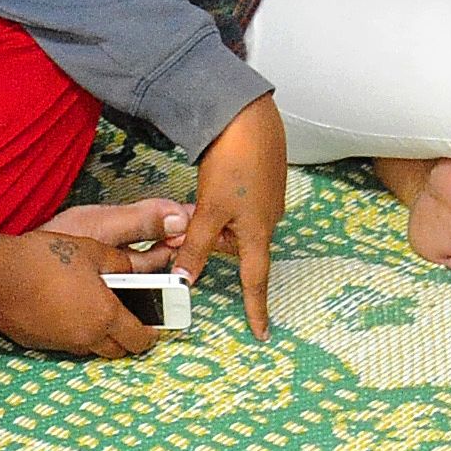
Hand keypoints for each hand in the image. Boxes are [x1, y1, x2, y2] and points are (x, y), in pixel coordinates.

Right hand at [0, 225, 152, 358]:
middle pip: (118, 350)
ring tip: (92, 309)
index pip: (139, 339)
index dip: (150, 334)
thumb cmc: (44, 258)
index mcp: (105, 315)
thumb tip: (132, 271)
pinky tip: (64, 309)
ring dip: (100, 336)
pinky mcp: (41, 344)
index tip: (153, 325)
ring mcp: (63, 343)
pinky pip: (67, 343)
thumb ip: (119, 264)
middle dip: (127, 337)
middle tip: (126, 317)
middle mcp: (87, 337)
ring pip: (93, 348)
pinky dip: (73, 332)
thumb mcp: (91, 250)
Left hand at [167, 96, 283, 335]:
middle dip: (210, 245)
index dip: (256, 309)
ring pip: (233, 226)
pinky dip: (220, 207)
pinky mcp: (261, 182)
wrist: (250, 116)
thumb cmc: (234, 162)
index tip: (261, 334)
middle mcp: (267, 220)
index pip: (255, 281)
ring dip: (212, 223)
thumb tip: (185, 280)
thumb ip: (196, 246)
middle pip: (236, 249)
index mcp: (257, 232)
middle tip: (183, 233)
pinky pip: (238, 207)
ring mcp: (266, 200)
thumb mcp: (209, 209)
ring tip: (195, 203)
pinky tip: (211, 186)